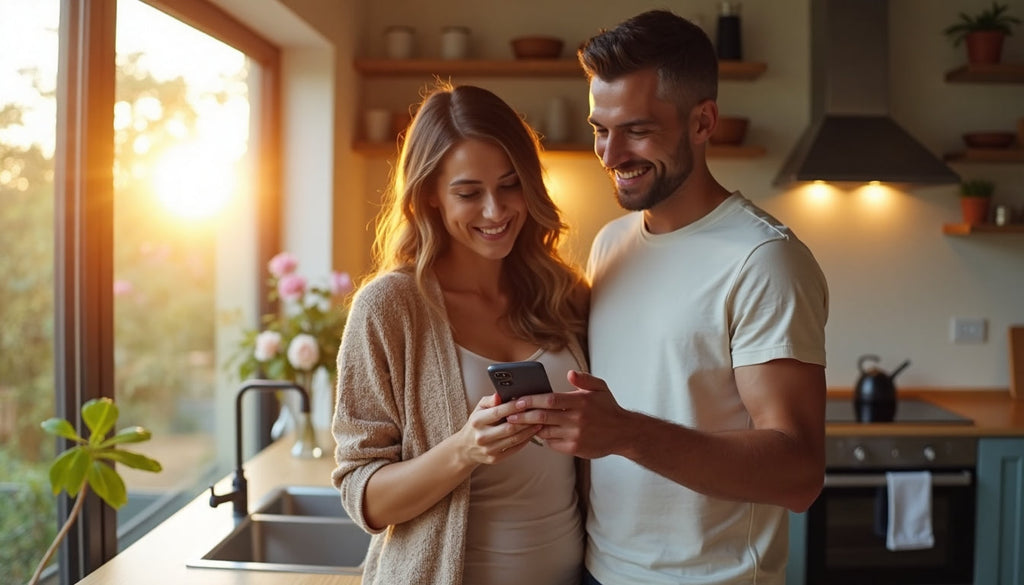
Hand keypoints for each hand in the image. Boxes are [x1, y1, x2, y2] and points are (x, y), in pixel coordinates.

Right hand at [455, 392, 540, 464]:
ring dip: (529, 431)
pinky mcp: (494, 459)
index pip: (497, 412)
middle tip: (538, 413)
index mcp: (477, 421)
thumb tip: (499, 395)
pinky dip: (525, 441)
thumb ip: (490, 401)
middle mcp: (482, 436)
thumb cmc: (476, 425)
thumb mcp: (478, 409)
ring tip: (539, 423)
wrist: (465, 448)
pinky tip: (531, 433)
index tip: (525, 401)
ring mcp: (488, 449)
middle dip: (526, 420)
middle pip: (509, 427)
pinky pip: (514, 449)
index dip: (513, 407)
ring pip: (514, 439)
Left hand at [508, 370, 625, 458]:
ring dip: (531, 427)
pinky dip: (544, 438)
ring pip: (545, 431)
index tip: (517, 400)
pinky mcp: (575, 449)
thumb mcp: (600, 388)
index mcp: (580, 402)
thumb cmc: (609, 408)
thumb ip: (584, 379)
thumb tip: (569, 373)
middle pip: (542, 417)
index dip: (531, 400)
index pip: (549, 400)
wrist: (623, 433)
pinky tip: (539, 432)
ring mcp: (575, 435)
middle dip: (523, 415)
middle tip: (510, 414)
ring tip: (519, 423)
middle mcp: (577, 419)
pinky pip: (552, 443)